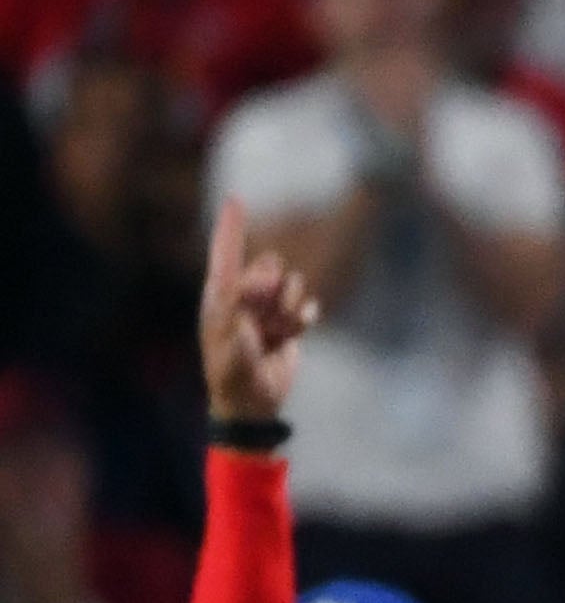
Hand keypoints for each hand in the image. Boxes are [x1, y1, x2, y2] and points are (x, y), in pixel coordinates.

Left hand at [199, 201, 318, 424]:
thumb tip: (264, 274)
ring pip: (292, 285)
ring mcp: (267, 308)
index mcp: (220, 294)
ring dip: (289, 309)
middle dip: (273, 288)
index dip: (232, 226)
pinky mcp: (288, 322)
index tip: (236, 199)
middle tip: (264, 317)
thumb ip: (244, 304)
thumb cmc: (232, 373)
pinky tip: (294, 335)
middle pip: (269, 267)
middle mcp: (244, 295)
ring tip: (277, 333)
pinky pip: (306, 306)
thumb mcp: (230, 340)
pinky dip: (304, 319)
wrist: (252, 403)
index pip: (227, 253)